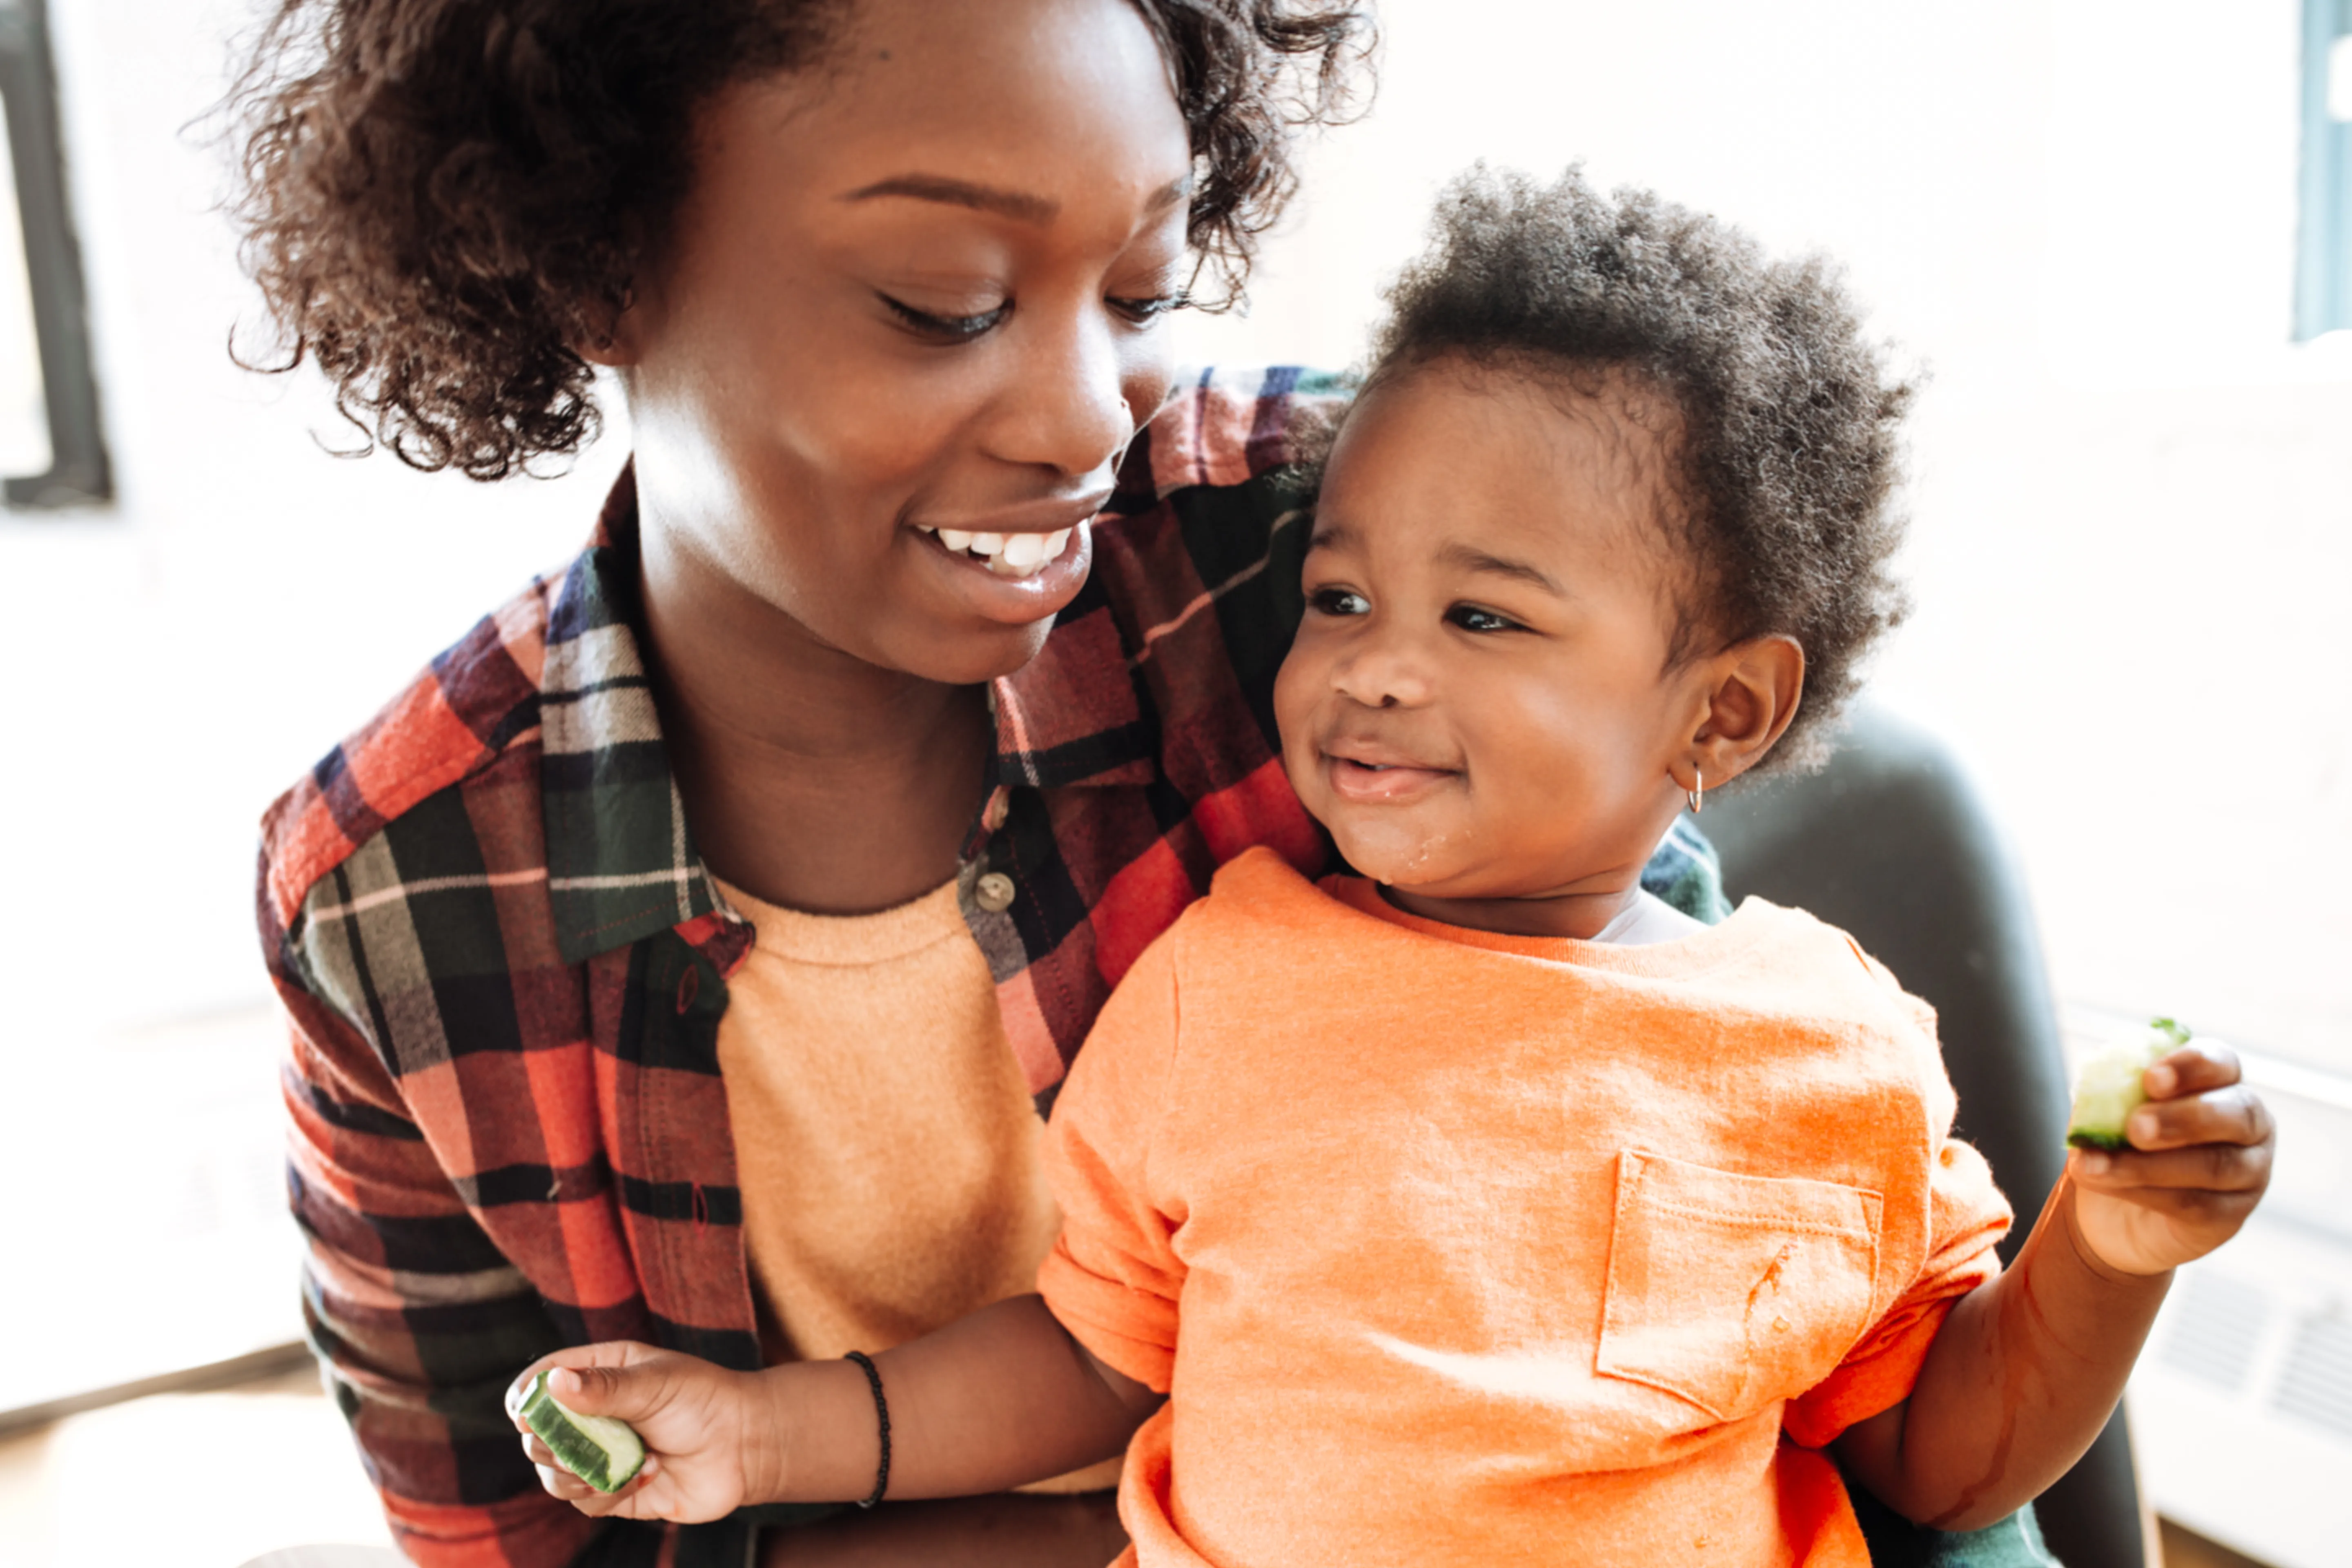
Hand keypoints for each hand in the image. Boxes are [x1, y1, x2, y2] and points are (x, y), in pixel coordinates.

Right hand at [508, 1342, 771, 1523]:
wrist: (746, 1445)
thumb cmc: (705, 1399)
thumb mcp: (655, 1383)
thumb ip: (604, 1388)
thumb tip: (554, 1383)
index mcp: (599, 1373)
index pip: (542, 1381)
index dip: (527, 1399)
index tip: (525, 1415)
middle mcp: (593, 1415)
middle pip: (538, 1434)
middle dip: (551, 1444)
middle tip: (576, 1446)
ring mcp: (601, 1454)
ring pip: (554, 1474)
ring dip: (578, 1474)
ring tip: (621, 1463)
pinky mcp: (614, 1491)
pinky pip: (585, 1501)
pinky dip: (610, 1492)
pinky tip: (650, 1475)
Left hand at [2067, 1039, 2273, 1275]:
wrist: (2118, 1209)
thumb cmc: (2121, 1141)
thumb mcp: (2111, 1111)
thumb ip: (2112, 1095)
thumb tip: (2098, 1088)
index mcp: (2220, 1081)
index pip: (2222, 1062)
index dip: (2191, 1066)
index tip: (2151, 1078)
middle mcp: (2247, 1123)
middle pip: (2237, 1113)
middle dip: (2182, 1118)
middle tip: (2135, 1126)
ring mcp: (2248, 1171)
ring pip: (2215, 1165)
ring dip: (2148, 1165)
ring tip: (2095, 1164)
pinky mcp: (2230, 1215)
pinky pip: (2196, 1204)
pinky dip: (2144, 1193)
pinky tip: (2104, 1183)